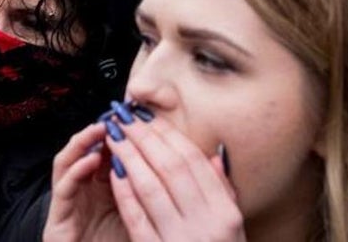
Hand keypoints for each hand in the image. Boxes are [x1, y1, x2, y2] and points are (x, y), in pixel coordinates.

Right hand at [43, 123, 130, 241]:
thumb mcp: (138, 213)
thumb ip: (141, 187)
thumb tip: (157, 153)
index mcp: (101, 191)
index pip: (104, 154)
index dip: (114, 135)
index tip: (129, 117)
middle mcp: (82, 195)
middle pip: (83, 153)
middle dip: (96, 133)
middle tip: (113, 117)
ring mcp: (67, 207)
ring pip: (66, 165)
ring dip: (81, 144)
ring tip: (99, 129)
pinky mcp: (56, 223)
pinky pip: (63, 190)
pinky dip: (75, 171)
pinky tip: (91, 159)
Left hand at [107, 113, 243, 241]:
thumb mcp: (234, 225)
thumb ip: (223, 189)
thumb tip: (213, 152)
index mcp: (225, 213)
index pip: (194, 163)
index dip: (170, 136)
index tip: (151, 118)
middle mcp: (205, 224)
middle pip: (171, 169)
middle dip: (146, 139)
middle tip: (126, 118)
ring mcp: (180, 240)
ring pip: (152, 189)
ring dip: (131, 158)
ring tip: (116, 136)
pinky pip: (137, 218)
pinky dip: (125, 193)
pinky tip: (114, 172)